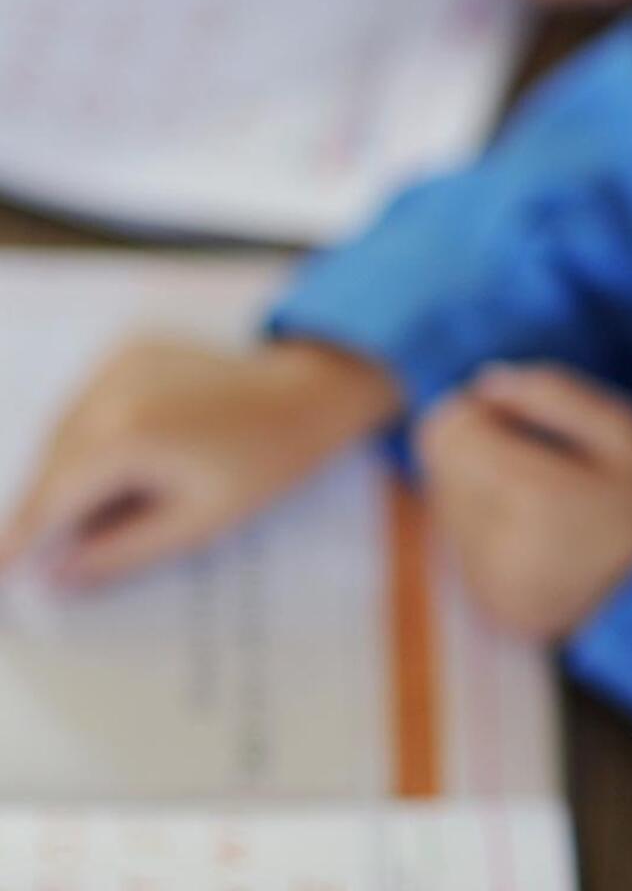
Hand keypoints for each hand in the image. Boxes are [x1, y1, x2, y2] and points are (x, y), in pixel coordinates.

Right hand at [0, 338, 399, 589]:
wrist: (308, 392)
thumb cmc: (264, 462)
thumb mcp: (196, 524)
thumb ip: (117, 553)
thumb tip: (54, 576)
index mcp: (125, 436)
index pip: (49, 500)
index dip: (16, 541)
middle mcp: (109, 391)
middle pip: (50, 465)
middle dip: (46, 510)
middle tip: (46, 556)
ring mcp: (117, 362)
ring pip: (63, 432)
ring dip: (66, 472)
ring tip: (102, 508)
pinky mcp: (130, 349)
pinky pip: (88, 403)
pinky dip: (89, 435)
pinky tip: (126, 458)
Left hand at [418, 363, 631, 639]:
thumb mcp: (626, 426)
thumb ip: (552, 393)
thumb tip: (483, 383)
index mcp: (534, 499)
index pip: (446, 430)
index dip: (479, 409)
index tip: (522, 417)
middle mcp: (499, 551)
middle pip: (439, 464)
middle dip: (479, 446)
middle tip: (539, 454)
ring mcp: (492, 587)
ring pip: (445, 502)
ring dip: (480, 485)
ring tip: (542, 494)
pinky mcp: (492, 606)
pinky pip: (460, 542)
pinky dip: (487, 524)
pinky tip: (537, 528)